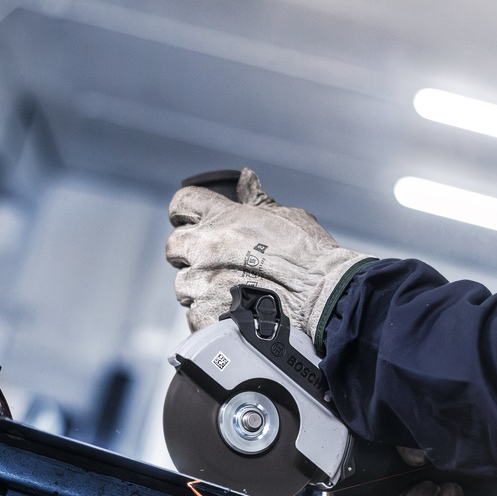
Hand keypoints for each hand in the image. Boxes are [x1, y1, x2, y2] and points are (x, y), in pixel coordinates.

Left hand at [166, 169, 373, 340]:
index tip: (190, 221)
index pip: (182, 203)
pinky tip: (232, 314)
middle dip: (188, 253)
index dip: (184, 213)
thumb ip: (258, 200)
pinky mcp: (206, 313)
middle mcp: (206, 246)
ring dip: (200, 288)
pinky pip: (193, 315)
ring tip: (228, 293)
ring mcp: (203, 281)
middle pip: (174, 246)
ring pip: (183, 285)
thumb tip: (245, 178)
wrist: (322, 298)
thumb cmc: (310, 255)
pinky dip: (209, 316)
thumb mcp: (286, 216)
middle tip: (211, 262)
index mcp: (223, 217)